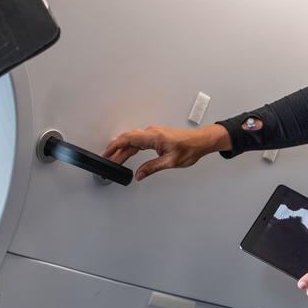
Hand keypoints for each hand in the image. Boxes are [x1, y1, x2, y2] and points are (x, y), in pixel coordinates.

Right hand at [101, 124, 230, 180]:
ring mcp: (154, 133)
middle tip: (109, 162)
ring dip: (124, 150)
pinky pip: (139, 141)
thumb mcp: (170, 162)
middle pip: (128, 140)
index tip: (106, 154)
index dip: (115, 146)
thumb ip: (152, 168)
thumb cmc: (190, 148)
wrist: (201, 141)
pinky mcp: (157, 136)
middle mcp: (152, 132)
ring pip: (133, 141)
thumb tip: (139, 174)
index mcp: (154, 136)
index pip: (128, 139)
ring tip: (115, 160)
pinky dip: (131, 147)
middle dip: (116, 151)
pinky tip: (128, 154)